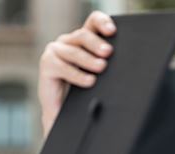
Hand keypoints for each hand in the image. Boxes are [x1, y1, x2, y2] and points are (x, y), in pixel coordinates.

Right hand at [38, 11, 115, 136]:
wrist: (65, 111)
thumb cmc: (86, 90)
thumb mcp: (99, 74)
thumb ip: (107, 63)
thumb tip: (127, 63)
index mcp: (84, 38)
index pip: (93, 21)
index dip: (102, 22)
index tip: (112, 31)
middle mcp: (68, 41)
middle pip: (83, 35)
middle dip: (97, 43)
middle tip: (108, 52)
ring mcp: (55, 51)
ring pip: (73, 51)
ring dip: (88, 59)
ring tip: (101, 67)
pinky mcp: (47, 65)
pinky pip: (62, 67)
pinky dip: (77, 75)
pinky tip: (89, 81)